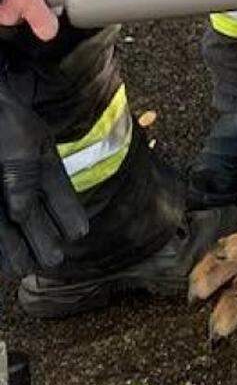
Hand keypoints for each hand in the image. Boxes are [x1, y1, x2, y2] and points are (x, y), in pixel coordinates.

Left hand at [0, 86, 88, 276]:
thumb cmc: (0, 116)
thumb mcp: (18, 143)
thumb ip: (23, 177)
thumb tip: (23, 213)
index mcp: (39, 157)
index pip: (58, 191)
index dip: (69, 213)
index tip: (80, 233)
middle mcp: (18, 174)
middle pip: (32, 211)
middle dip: (42, 237)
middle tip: (53, 262)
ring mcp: (0, 185)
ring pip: (7, 221)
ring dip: (16, 244)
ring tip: (24, 268)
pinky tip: (3, 257)